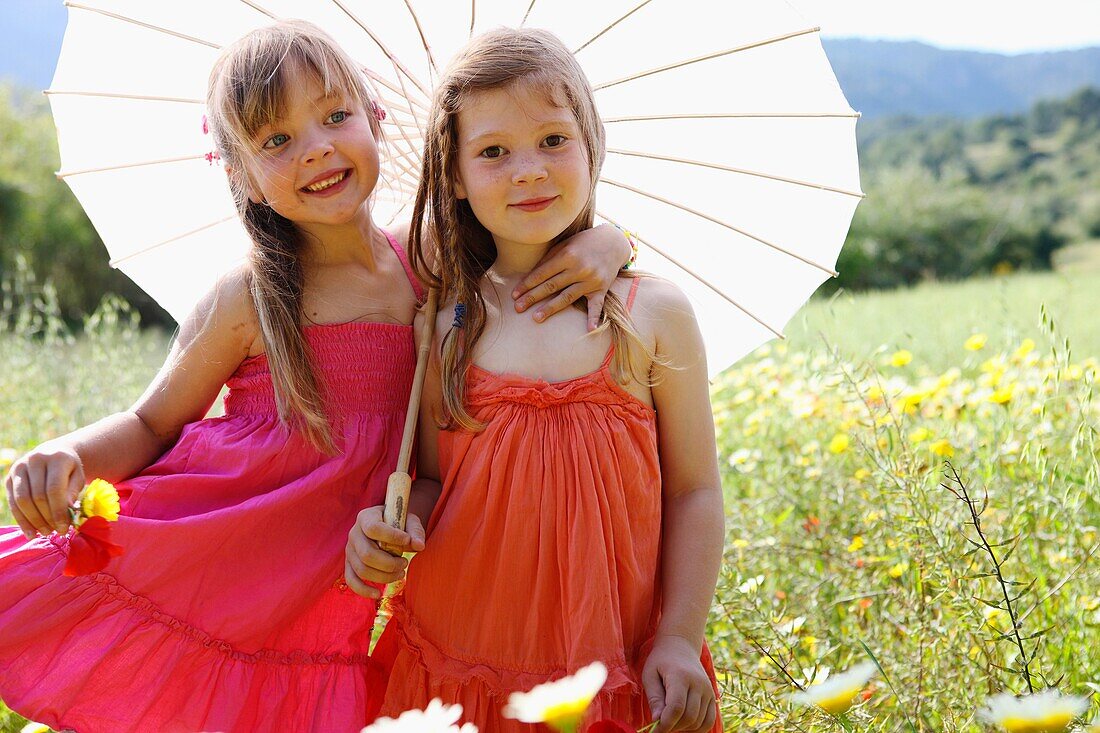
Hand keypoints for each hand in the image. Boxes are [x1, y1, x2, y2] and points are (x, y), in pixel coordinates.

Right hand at [5, 444, 84, 538]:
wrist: (53, 453)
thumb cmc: (69, 469)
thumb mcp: (78, 476)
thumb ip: (73, 491)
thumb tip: (68, 510)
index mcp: (56, 458)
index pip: (54, 489)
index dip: (58, 511)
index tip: (65, 527)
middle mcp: (34, 460)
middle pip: (37, 496)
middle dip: (47, 518)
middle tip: (56, 532)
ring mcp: (19, 468)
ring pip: (22, 500)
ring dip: (33, 521)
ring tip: (45, 533)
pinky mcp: (9, 478)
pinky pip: (12, 502)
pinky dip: (21, 520)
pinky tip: (31, 533)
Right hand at [343, 505, 425, 599]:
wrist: (387, 526)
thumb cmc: (398, 522)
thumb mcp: (409, 520)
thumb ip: (415, 531)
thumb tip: (419, 546)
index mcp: (366, 517)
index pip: (374, 528)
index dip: (391, 537)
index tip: (407, 540)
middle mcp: (354, 533)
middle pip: (367, 554)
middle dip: (390, 564)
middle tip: (405, 563)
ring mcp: (350, 550)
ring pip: (362, 569)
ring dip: (384, 577)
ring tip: (401, 573)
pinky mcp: (349, 564)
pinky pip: (351, 580)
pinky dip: (363, 590)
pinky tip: (377, 594)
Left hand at [511, 223, 629, 329]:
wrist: (613, 242)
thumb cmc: (583, 242)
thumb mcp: (565, 244)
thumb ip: (549, 259)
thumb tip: (529, 276)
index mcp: (567, 255)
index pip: (542, 273)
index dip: (527, 284)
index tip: (514, 295)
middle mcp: (579, 268)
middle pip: (551, 286)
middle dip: (533, 297)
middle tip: (518, 308)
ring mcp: (591, 280)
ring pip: (567, 297)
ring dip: (550, 309)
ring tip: (535, 318)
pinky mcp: (601, 289)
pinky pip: (596, 305)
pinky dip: (594, 318)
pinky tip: (589, 330)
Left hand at [641, 635, 717, 732]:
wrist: (681, 646)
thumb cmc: (661, 661)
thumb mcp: (650, 674)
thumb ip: (654, 698)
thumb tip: (657, 720)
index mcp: (680, 676)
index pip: (676, 707)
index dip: (665, 724)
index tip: (654, 731)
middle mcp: (698, 684)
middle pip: (688, 717)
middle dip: (672, 727)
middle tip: (660, 726)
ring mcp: (708, 690)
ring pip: (699, 722)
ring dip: (683, 728)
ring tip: (670, 721)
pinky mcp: (712, 696)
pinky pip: (709, 721)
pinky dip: (697, 728)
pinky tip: (684, 725)